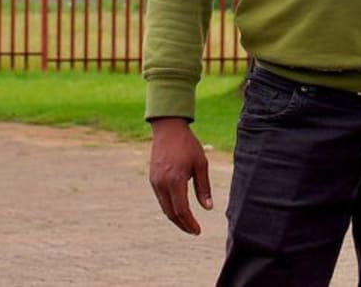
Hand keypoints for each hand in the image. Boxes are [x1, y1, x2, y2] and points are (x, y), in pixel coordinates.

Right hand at [149, 117, 212, 234]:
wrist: (168, 129)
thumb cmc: (187, 145)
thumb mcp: (201, 164)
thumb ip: (204, 187)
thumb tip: (208, 208)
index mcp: (175, 180)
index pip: (181, 210)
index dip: (190, 223)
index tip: (198, 231)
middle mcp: (162, 184)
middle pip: (171, 213)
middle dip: (182, 225)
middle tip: (194, 231)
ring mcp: (155, 182)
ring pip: (164, 207)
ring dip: (176, 218)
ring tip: (188, 223)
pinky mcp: (152, 179)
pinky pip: (161, 199)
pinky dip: (170, 207)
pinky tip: (179, 209)